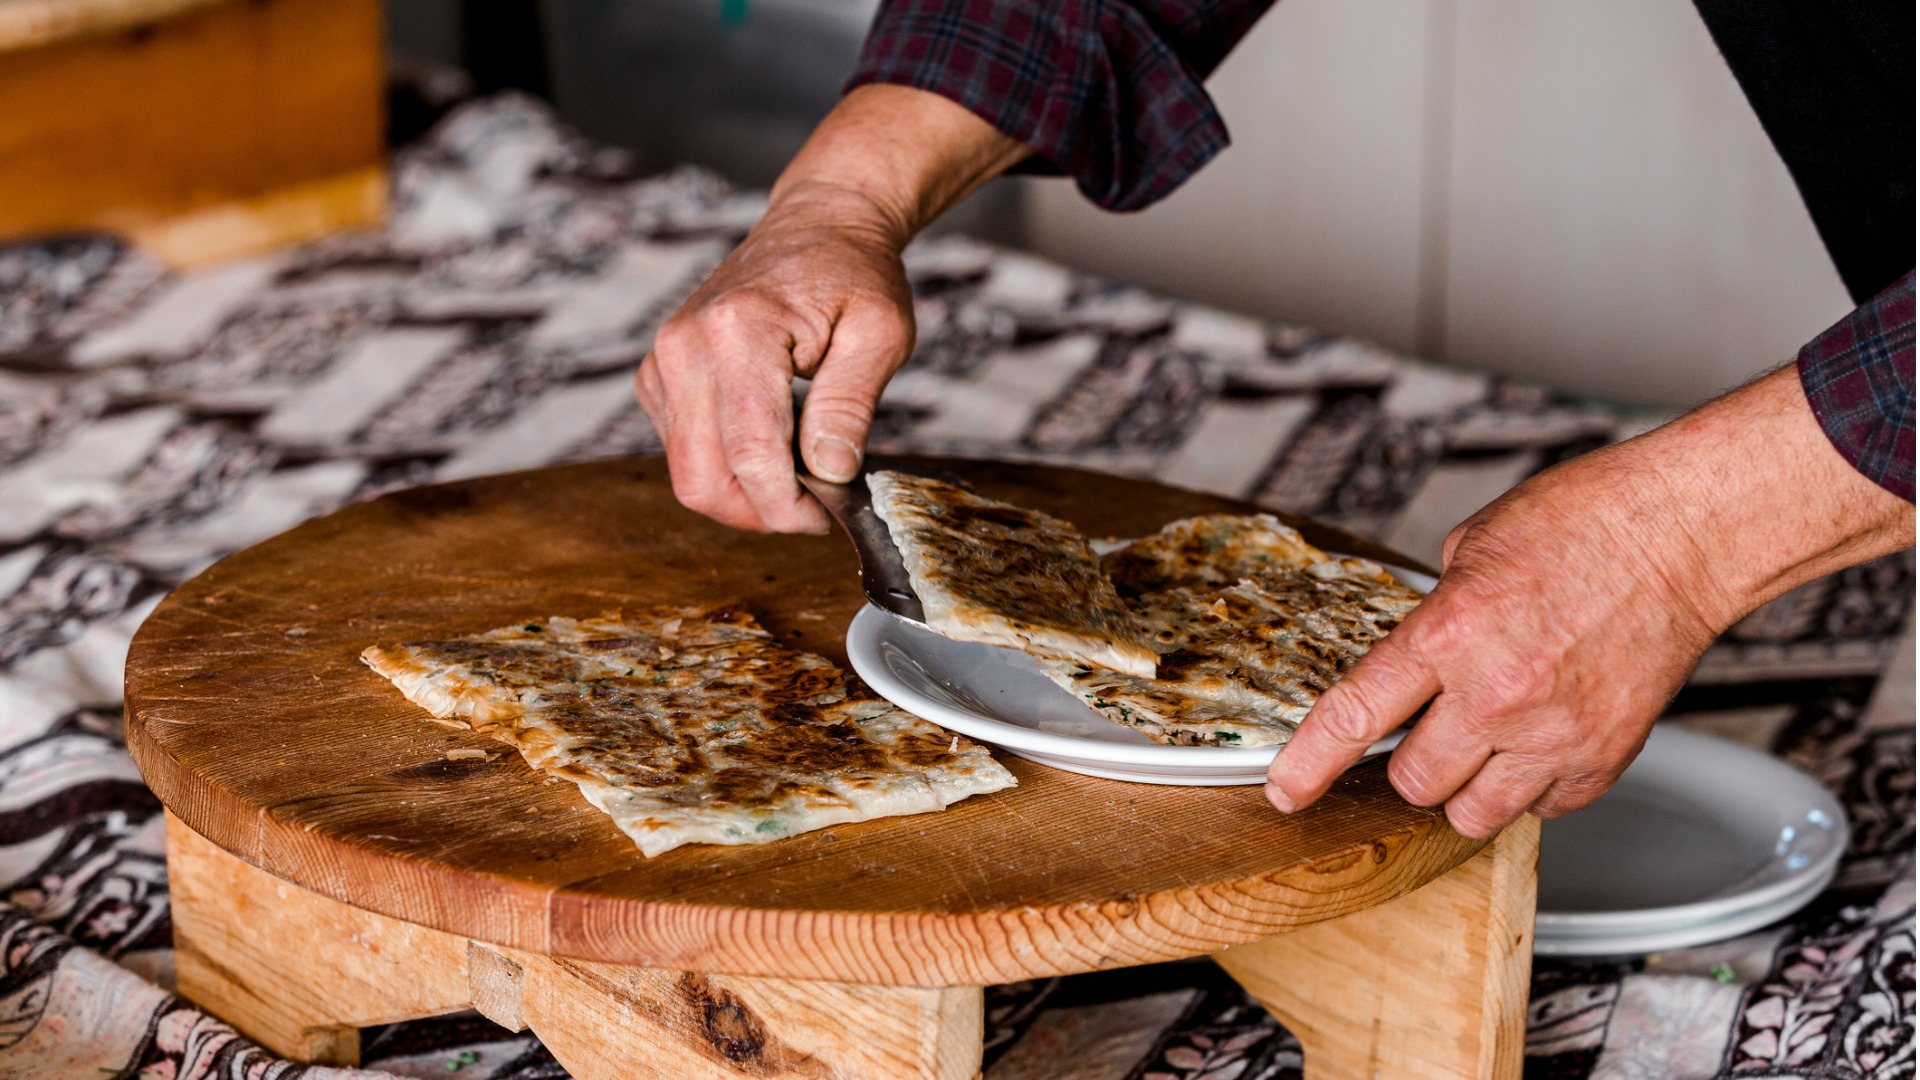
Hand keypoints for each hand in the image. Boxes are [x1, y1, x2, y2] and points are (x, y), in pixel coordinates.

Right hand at [637, 189, 914, 532]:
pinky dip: (725, 466)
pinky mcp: (658, 377)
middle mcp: (684, 348)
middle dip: (760, 513)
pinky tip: (771, 441)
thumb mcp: (880, 335)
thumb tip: (831, 474)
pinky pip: (681, 451)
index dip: (789, 508)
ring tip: (799, 466)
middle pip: (702, 480)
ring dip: (744, 493)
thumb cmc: (854, 274)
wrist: (817, 227)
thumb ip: (850, 407)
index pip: (750, 457)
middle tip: (815, 508)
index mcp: (738, 332)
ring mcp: (661, 362)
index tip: (829, 516)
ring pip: (688, 474)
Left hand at [1267, 365, 1914, 836]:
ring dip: (1466, 786)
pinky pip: (1540, 809)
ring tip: (1485, 740)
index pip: (1356, 716)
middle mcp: (1498, 693)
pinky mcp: (1604, 759)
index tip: (1287, 790)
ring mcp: (1554, 734)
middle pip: (1413, 783)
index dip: (1310, 763)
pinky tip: (1538, 737)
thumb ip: (1432, 617)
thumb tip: (1408, 662)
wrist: (1680, 535)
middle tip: (1431, 728)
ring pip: (1473, 813)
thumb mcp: (1471, 550)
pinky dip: (1529, 786)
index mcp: (1451, 632)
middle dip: (1409, 763)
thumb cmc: (1582, 524)